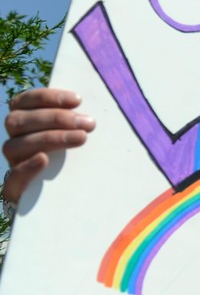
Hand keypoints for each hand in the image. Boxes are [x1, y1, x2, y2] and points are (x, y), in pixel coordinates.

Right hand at [3, 88, 93, 204]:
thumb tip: (92, 111)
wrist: (73, 197)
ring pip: (14, 146)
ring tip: (82, 138)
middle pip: (18, 121)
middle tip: (88, 123)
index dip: (48, 97)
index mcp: (24, 121)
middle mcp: (14, 140)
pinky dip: (27, 167)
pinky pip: (12, 179)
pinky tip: (44, 159)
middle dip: (55, 118)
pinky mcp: (16, 188)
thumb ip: (78, 120)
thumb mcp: (78, 135)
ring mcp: (14, 163)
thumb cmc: (80, 158)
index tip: (78, 100)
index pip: (24, 101)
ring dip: (49, 138)